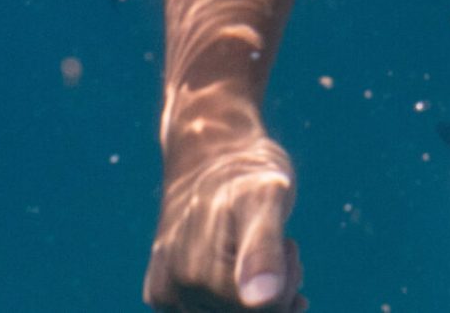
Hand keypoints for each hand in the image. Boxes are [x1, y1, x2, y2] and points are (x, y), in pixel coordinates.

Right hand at [144, 125, 304, 311]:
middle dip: (275, 292)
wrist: (209, 153)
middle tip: (278, 245)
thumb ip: (263, 250)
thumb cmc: (247, 173)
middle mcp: (170, 292)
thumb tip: (262, 301)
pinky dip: (239, 301)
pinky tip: (247, 271)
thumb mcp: (266, 200)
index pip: (265, 312)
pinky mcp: (162, 295)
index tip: (287, 244)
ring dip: (257, 295)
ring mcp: (164, 296)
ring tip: (257, 250)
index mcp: (195, 274)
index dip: (287, 284)